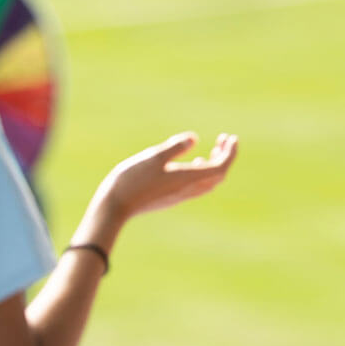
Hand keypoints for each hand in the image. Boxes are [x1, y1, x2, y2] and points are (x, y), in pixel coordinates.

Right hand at [97, 132, 237, 223]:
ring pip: (208, 182)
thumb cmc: (131, 179)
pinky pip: (196, 185)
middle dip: (225, 157)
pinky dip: (202, 172)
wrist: (113, 207)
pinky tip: (193, 162)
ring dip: (214, 165)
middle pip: (217, 176)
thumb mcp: (153, 157)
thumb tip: (195, 138)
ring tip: (214, 149)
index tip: (231, 138)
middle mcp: (187, 190)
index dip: (229, 153)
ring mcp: (179, 195)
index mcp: (187, 179)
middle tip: (225, 139)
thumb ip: (175, 147)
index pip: (220, 168)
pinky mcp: (170, 197)